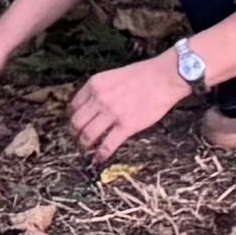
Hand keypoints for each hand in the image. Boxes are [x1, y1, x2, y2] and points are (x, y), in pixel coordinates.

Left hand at [66, 58, 190, 158]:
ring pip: (88, 135)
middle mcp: (100, 99)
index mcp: (95, 84)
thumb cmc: (142, 75)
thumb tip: (91, 106)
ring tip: (85, 149)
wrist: (163, 78)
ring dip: (84, 145)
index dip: (72, 118)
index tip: (74, 124)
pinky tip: (98, 159)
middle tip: (77, 139)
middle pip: (76, 122)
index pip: (74, 106)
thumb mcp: (113, 76)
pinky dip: (100, 155)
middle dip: (74, 133)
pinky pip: (107, 145)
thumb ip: (100, 90)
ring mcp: (112, 113)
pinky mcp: (126, 126)